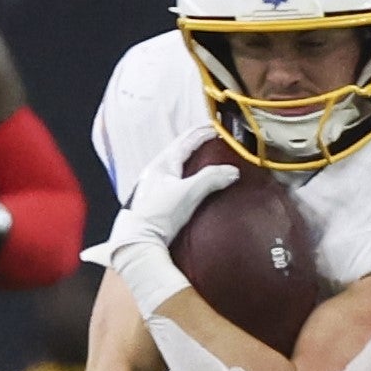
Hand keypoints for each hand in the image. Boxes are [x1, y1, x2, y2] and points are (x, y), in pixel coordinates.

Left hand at [82, 129, 236, 268]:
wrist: (138, 243)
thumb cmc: (158, 216)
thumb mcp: (189, 193)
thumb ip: (212, 178)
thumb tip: (232, 171)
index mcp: (162, 164)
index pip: (186, 142)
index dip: (202, 133)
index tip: (216, 128)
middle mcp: (154, 173)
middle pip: (178, 151)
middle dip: (194, 144)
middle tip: (210, 139)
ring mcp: (152, 188)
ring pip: (173, 167)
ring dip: (187, 160)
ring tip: (200, 159)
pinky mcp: (153, 203)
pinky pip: (172, 182)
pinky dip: (183, 177)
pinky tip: (186, 185)